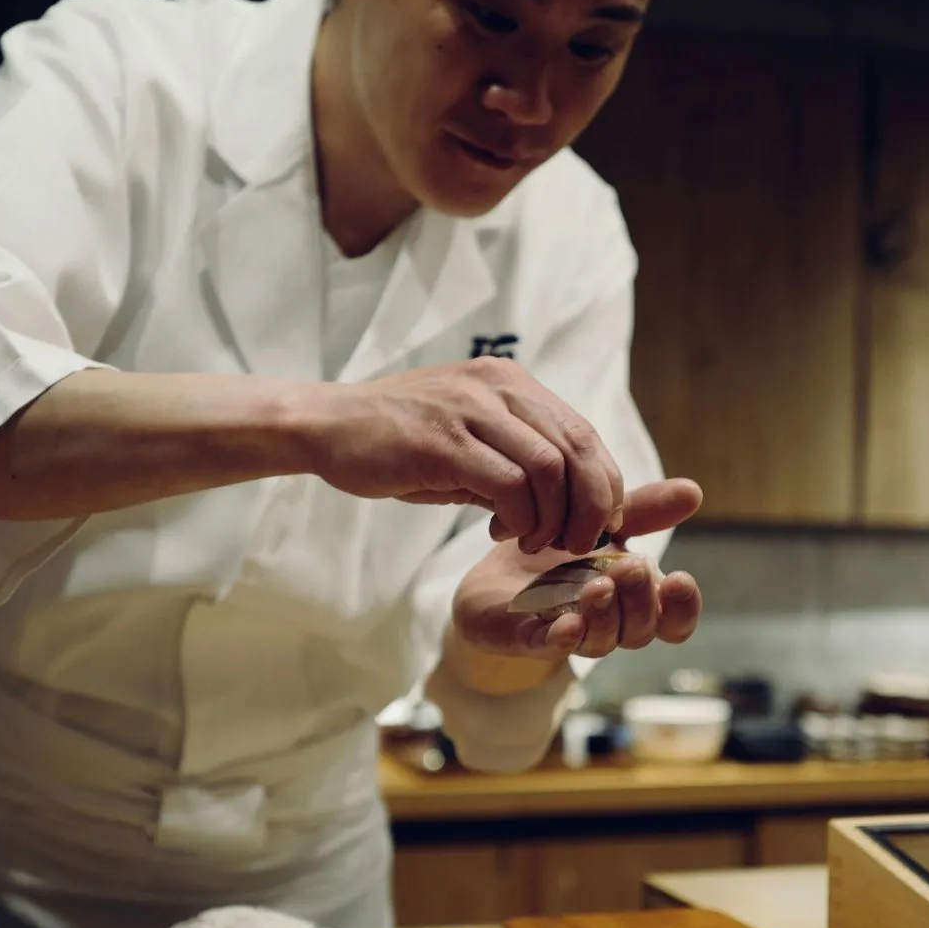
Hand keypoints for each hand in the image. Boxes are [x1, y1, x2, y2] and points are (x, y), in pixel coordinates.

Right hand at [290, 358, 624, 553]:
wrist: (326, 425)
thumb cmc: (396, 439)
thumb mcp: (466, 439)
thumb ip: (512, 460)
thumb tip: (562, 505)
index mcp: (509, 383)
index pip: (583, 433)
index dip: (602, 483)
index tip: (597, 523)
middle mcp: (497, 388)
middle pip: (578, 449)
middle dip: (590, 506)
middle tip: (580, 544)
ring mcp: (469, 412)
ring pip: (549, 469)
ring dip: (554, 518)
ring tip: (537, 543)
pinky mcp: (442, 443)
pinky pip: (507, 486)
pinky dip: (519, 519)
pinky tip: (501, 533)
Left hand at [449, 479, 703, 670]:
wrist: (494, 573)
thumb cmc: (558, 553)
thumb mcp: (602, 523)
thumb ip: (644, 511)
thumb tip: (693, 490)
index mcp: (634, 601)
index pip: (673, 620)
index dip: (683, 607)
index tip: (680, 578)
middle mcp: (609, 624)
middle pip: (640, 631)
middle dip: (640, 601)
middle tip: (633, 568)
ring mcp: (571, 635)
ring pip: (601, 641)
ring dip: (605, 615)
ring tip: (598, 585)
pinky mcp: (528, 638)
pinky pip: (549, 647)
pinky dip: (562, 639)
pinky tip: (568, 623)